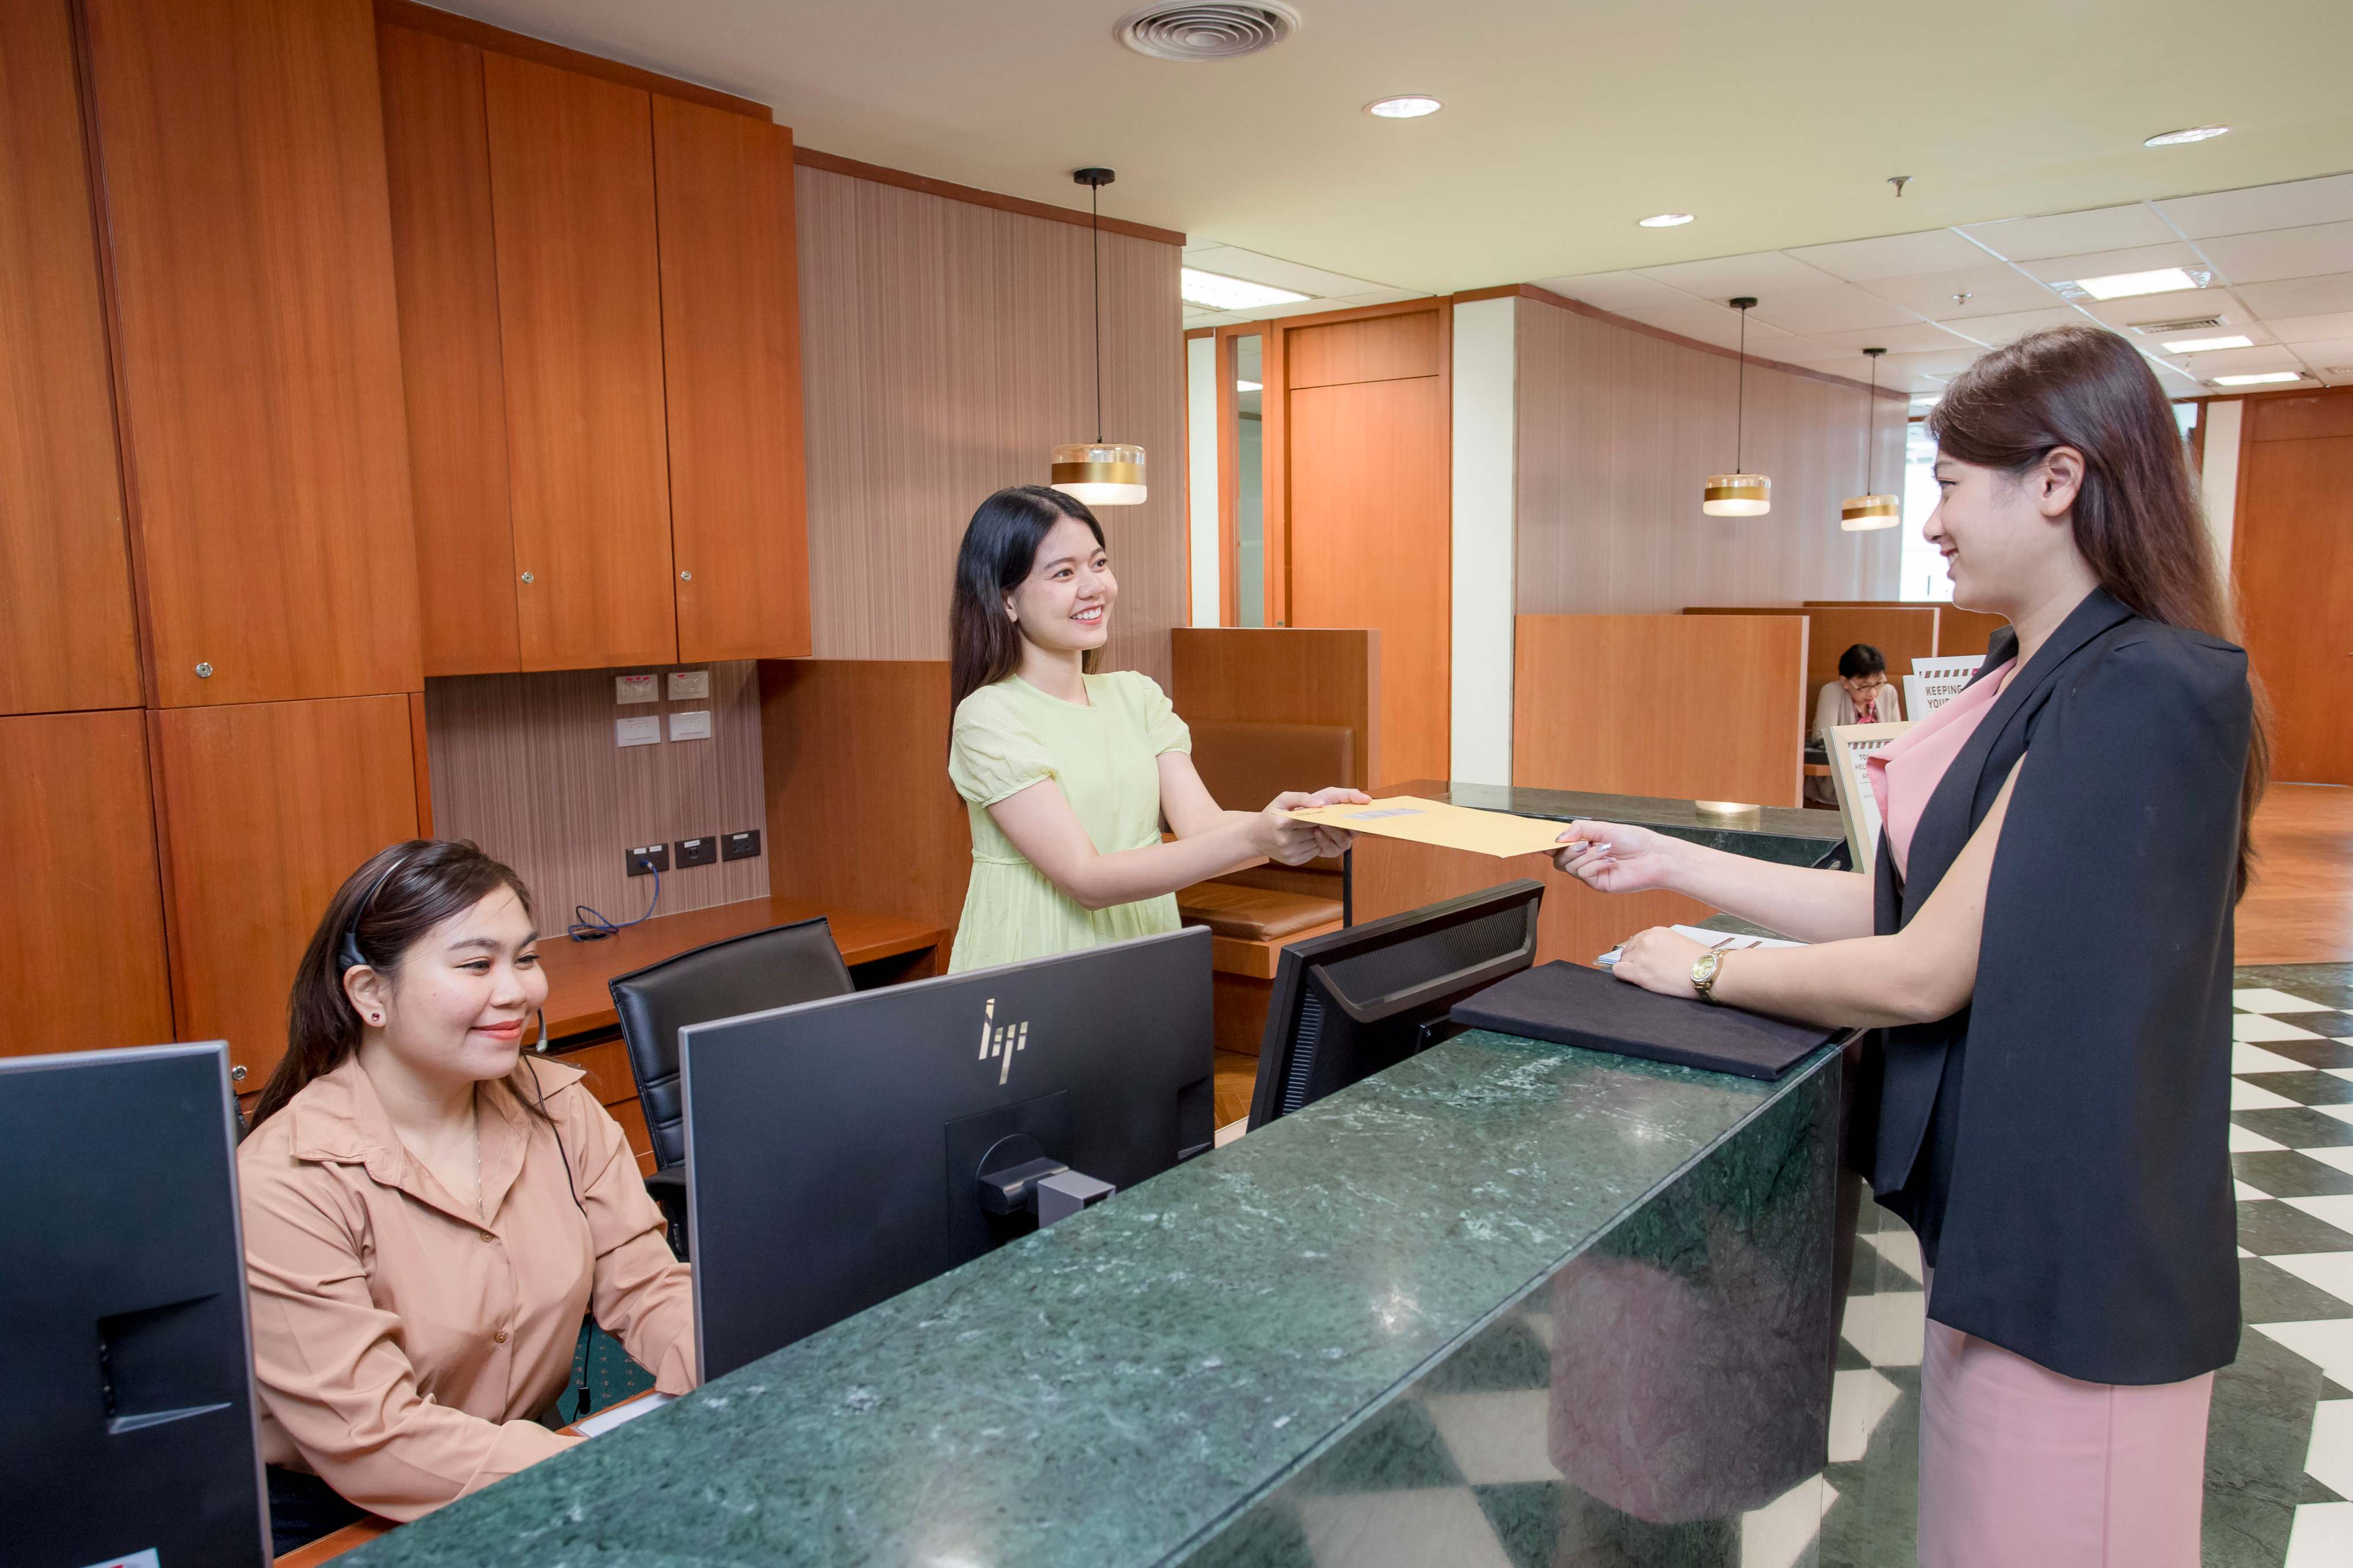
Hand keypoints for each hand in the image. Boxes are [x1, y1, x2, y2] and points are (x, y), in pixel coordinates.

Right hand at [1256, 789, 1366, 863]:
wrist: (1256, 837)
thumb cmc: (1271, 815)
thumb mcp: (1282, 800)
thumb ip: (1302, 798)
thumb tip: (1322, 804)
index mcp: (1282, 823)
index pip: (1311, 818)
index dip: (1320, 814)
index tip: (1325, 810)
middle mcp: (1285, 841)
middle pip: (1315, 831)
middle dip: (1320, 824)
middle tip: (1321, 818)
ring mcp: (1290, 853)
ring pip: (1317, 842)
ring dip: (1318, 835)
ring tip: (1311, 828)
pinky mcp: (1294, 861)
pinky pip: (1314, 851)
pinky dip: (1314, 844)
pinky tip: (1306, 838)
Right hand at [1552, 819, 1679, 893]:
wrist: (1655, 856)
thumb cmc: (1635, 840)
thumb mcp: (1604, 828)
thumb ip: (1579, 829)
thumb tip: (1558, 838)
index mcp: (1585, 844)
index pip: (1560, 846)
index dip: (1548, 844)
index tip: (1542, 842)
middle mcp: (1586, 860)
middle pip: (1559, 859)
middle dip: (1569, 850)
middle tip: (1584, 844)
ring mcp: (1591, 873)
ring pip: (1570, 867)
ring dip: (1587, 855)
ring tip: (1606, 849)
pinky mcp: (1599, 884)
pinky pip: (1584, 875)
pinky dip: (1594, 864)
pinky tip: (1610, 861)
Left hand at [1610, 927, 1707, 997]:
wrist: (1708, 972)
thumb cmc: (1700, 960)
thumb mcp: (1678, 943)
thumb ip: (1660, 945)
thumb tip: (1650, 954)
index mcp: (1656, 932)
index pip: (1636, 941)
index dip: (1639, 953)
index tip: (1645, 962)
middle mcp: (1646, 940)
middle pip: (1627, 951)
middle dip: (1634, 961)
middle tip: (1647, 972)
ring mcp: (1641, 956)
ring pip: (1622, 962)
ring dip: (1631, 970)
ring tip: (1647, 978)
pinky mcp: (1639, 972)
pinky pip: (1619, 972)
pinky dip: (1625, 976)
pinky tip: (1637, 981)